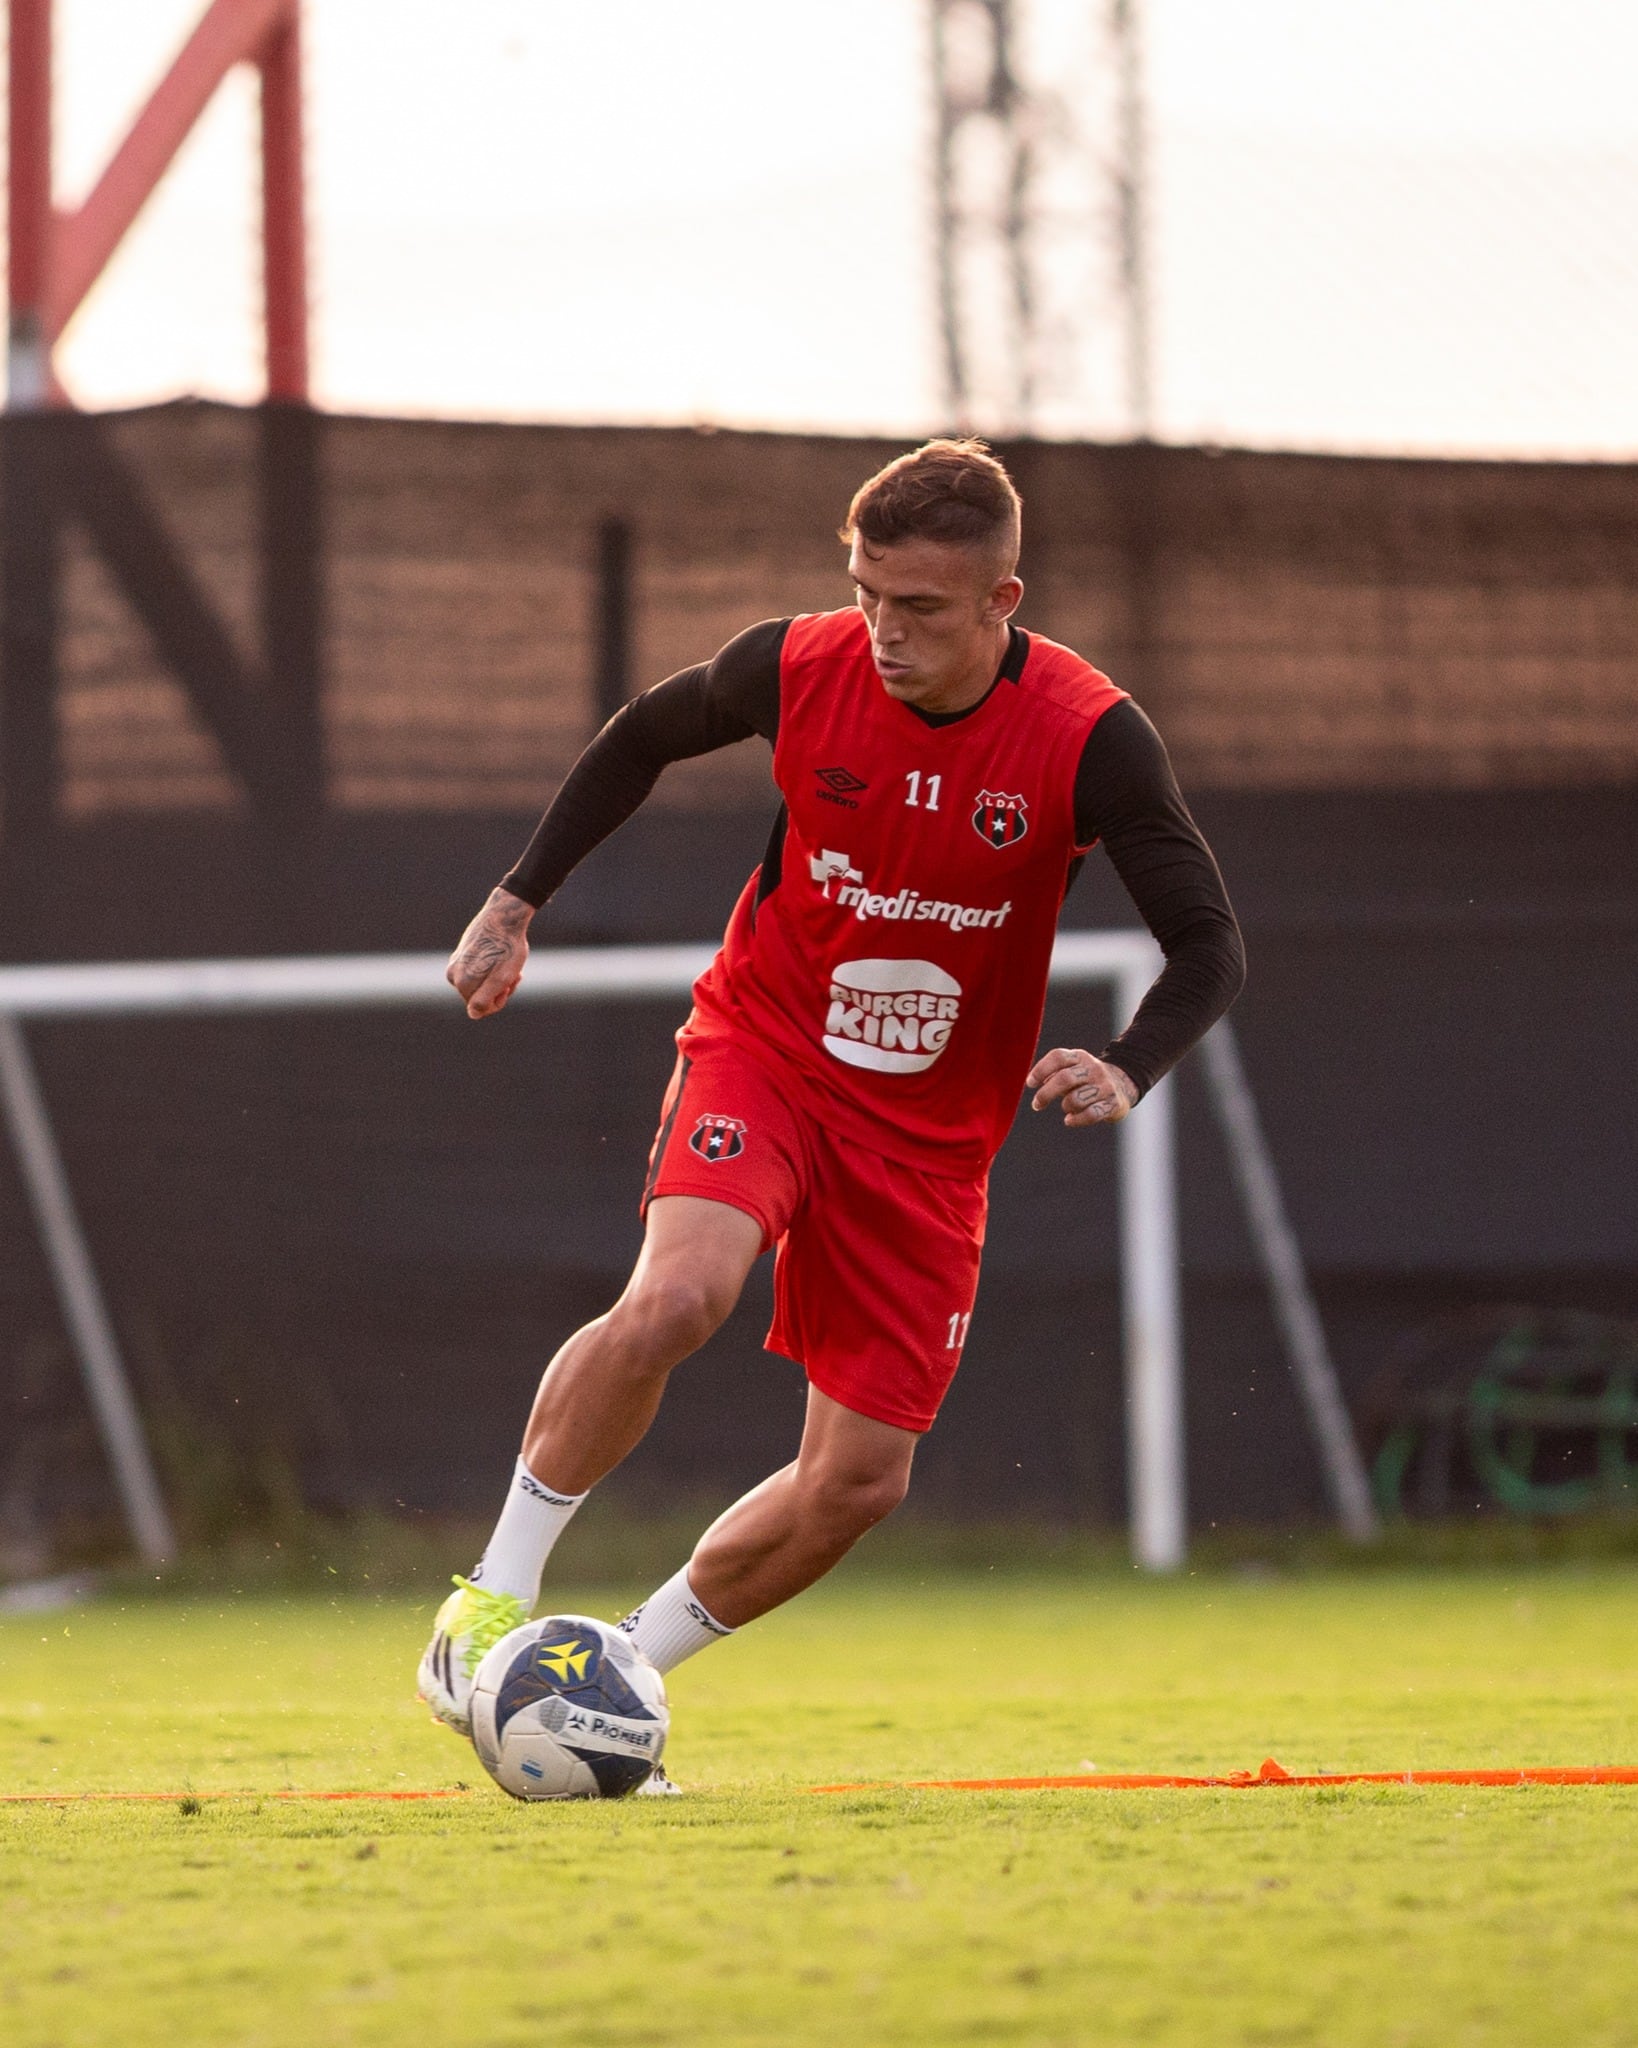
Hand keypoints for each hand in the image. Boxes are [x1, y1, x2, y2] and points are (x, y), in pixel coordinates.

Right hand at [447, 887, 531, 1017]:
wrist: (505, 915)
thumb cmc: (507, 947)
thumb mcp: (502, 978)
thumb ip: (485, 999)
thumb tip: (473, 1014)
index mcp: (461, 982)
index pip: (478, 1009)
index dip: (498, 1001)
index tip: (509, 986)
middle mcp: (453, 973)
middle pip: (478, 996)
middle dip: (497, 990)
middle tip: (515, 974)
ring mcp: (456, 961)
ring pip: (479, 983)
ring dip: (497, 979)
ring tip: (511, 965)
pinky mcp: (461, 952)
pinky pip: (477, 970)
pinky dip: (492, 968)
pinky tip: (503, 957)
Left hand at [1026, 1048, 1138, 1128]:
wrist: (1123, 1084)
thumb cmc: (1086, 1079)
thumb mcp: (1072, 1069)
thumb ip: (1054, 1073)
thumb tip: (1032, 1081)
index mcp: (1080, 1057)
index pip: (1058, 1057)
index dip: (1041, 1069)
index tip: (1030, 1083)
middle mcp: (1093, 1069)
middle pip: (1064, 1078)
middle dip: (1046, 1094)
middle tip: (1037, 1104)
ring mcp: (1105, 1086)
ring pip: (1075, 1099)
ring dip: (1065, 1107)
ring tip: (1067, 1108)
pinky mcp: (1113, 1104)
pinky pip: (1090, 1114)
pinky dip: (1076, 1120)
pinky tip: (1070, 1120)